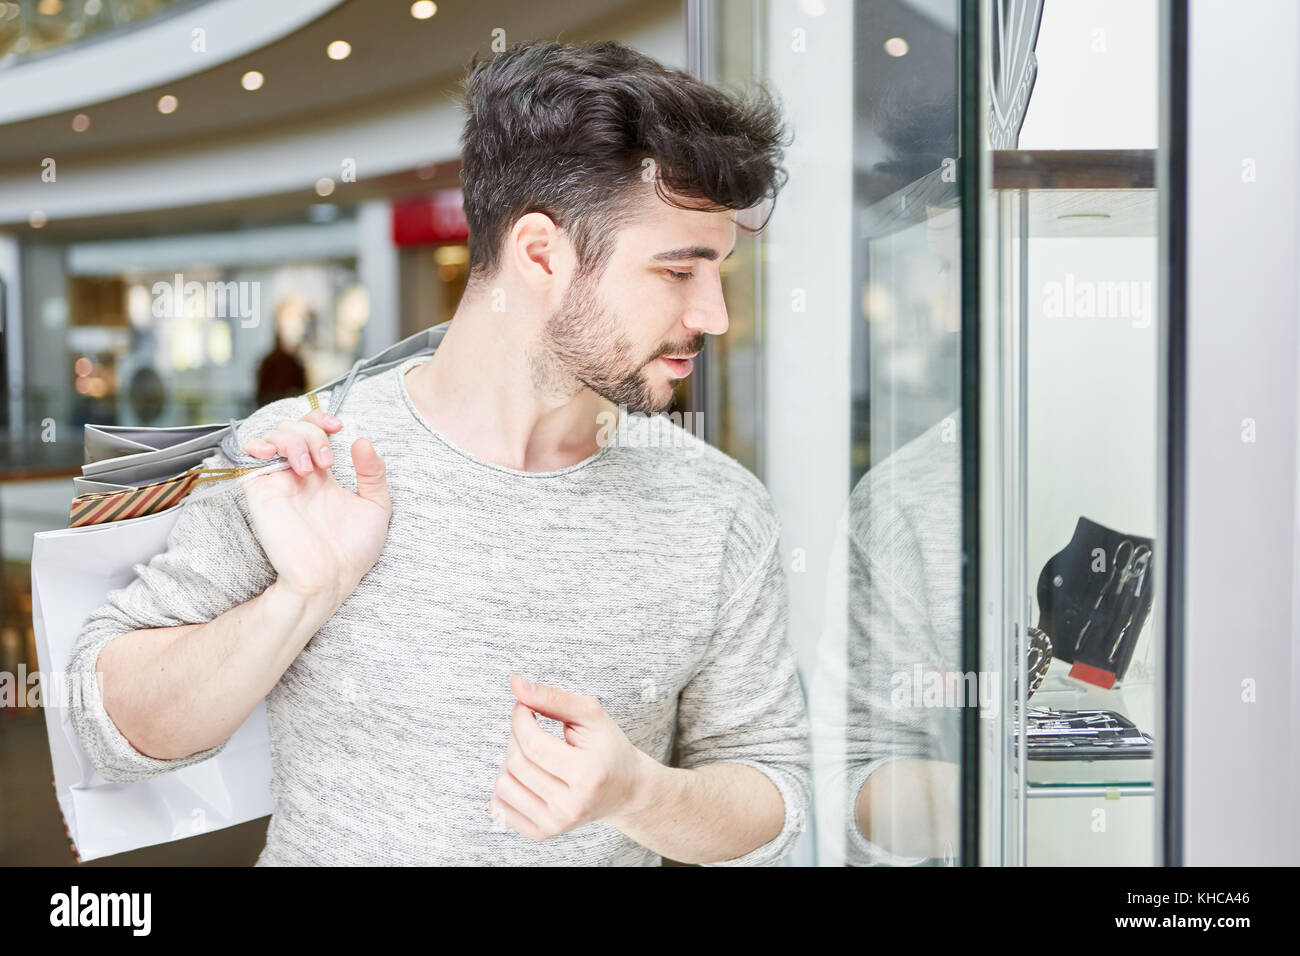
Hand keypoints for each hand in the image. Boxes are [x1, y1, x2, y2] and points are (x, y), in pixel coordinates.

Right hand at [239, 409, 392, 613]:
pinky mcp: (261, 491)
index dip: (322, 419)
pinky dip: (259, 443)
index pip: (313, 430)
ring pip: (273, 434)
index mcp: (323, 476)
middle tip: (327, 462)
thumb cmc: (352, 552)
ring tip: (311, 469)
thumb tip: (361, 440)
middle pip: (293, 427)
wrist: (330, 580)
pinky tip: (281, 457)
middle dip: (312, 433)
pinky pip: (248, 455)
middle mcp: (298, 475)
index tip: (339, 426)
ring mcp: (278, 481)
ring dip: (294, 439)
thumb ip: (373, 473)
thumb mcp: (376, 507)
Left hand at [488, 675, 653, 839]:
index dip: (520, 718)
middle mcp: (571, 806)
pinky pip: (500, 808)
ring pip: (504, 785)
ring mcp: (555, 824)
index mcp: (587, 775)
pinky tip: (526, 775)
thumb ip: (553, 698)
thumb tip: (516, 684)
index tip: (524, 707)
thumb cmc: (609, 749)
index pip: (533, 744)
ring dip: (509, 760)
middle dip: (516, 736)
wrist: (626, 791)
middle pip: (517, 763)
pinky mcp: (542, 833)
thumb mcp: (591, 716)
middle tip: (530, 726)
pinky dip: (505, 786)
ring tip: (531, 753)